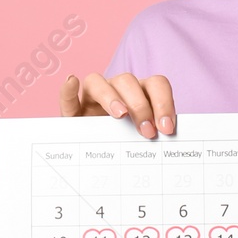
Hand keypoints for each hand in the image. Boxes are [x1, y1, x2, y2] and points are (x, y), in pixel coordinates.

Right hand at [60, 72, 176, 137]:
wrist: (101, 155)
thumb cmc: (130, 144)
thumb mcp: (145, 139)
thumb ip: (156, 134)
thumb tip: (170, 138)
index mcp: (141, 92)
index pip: (156, 84)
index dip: (164, 102)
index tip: (167, 128)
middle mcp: (118, 89)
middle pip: (128, 81)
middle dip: (140, 106)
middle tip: (148, 132)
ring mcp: (93, 98)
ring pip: (98, 82)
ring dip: (110, 97)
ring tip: (120, 115)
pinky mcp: (73, 112)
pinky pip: (67, 97)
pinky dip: (68, 90)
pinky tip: (71, 83)